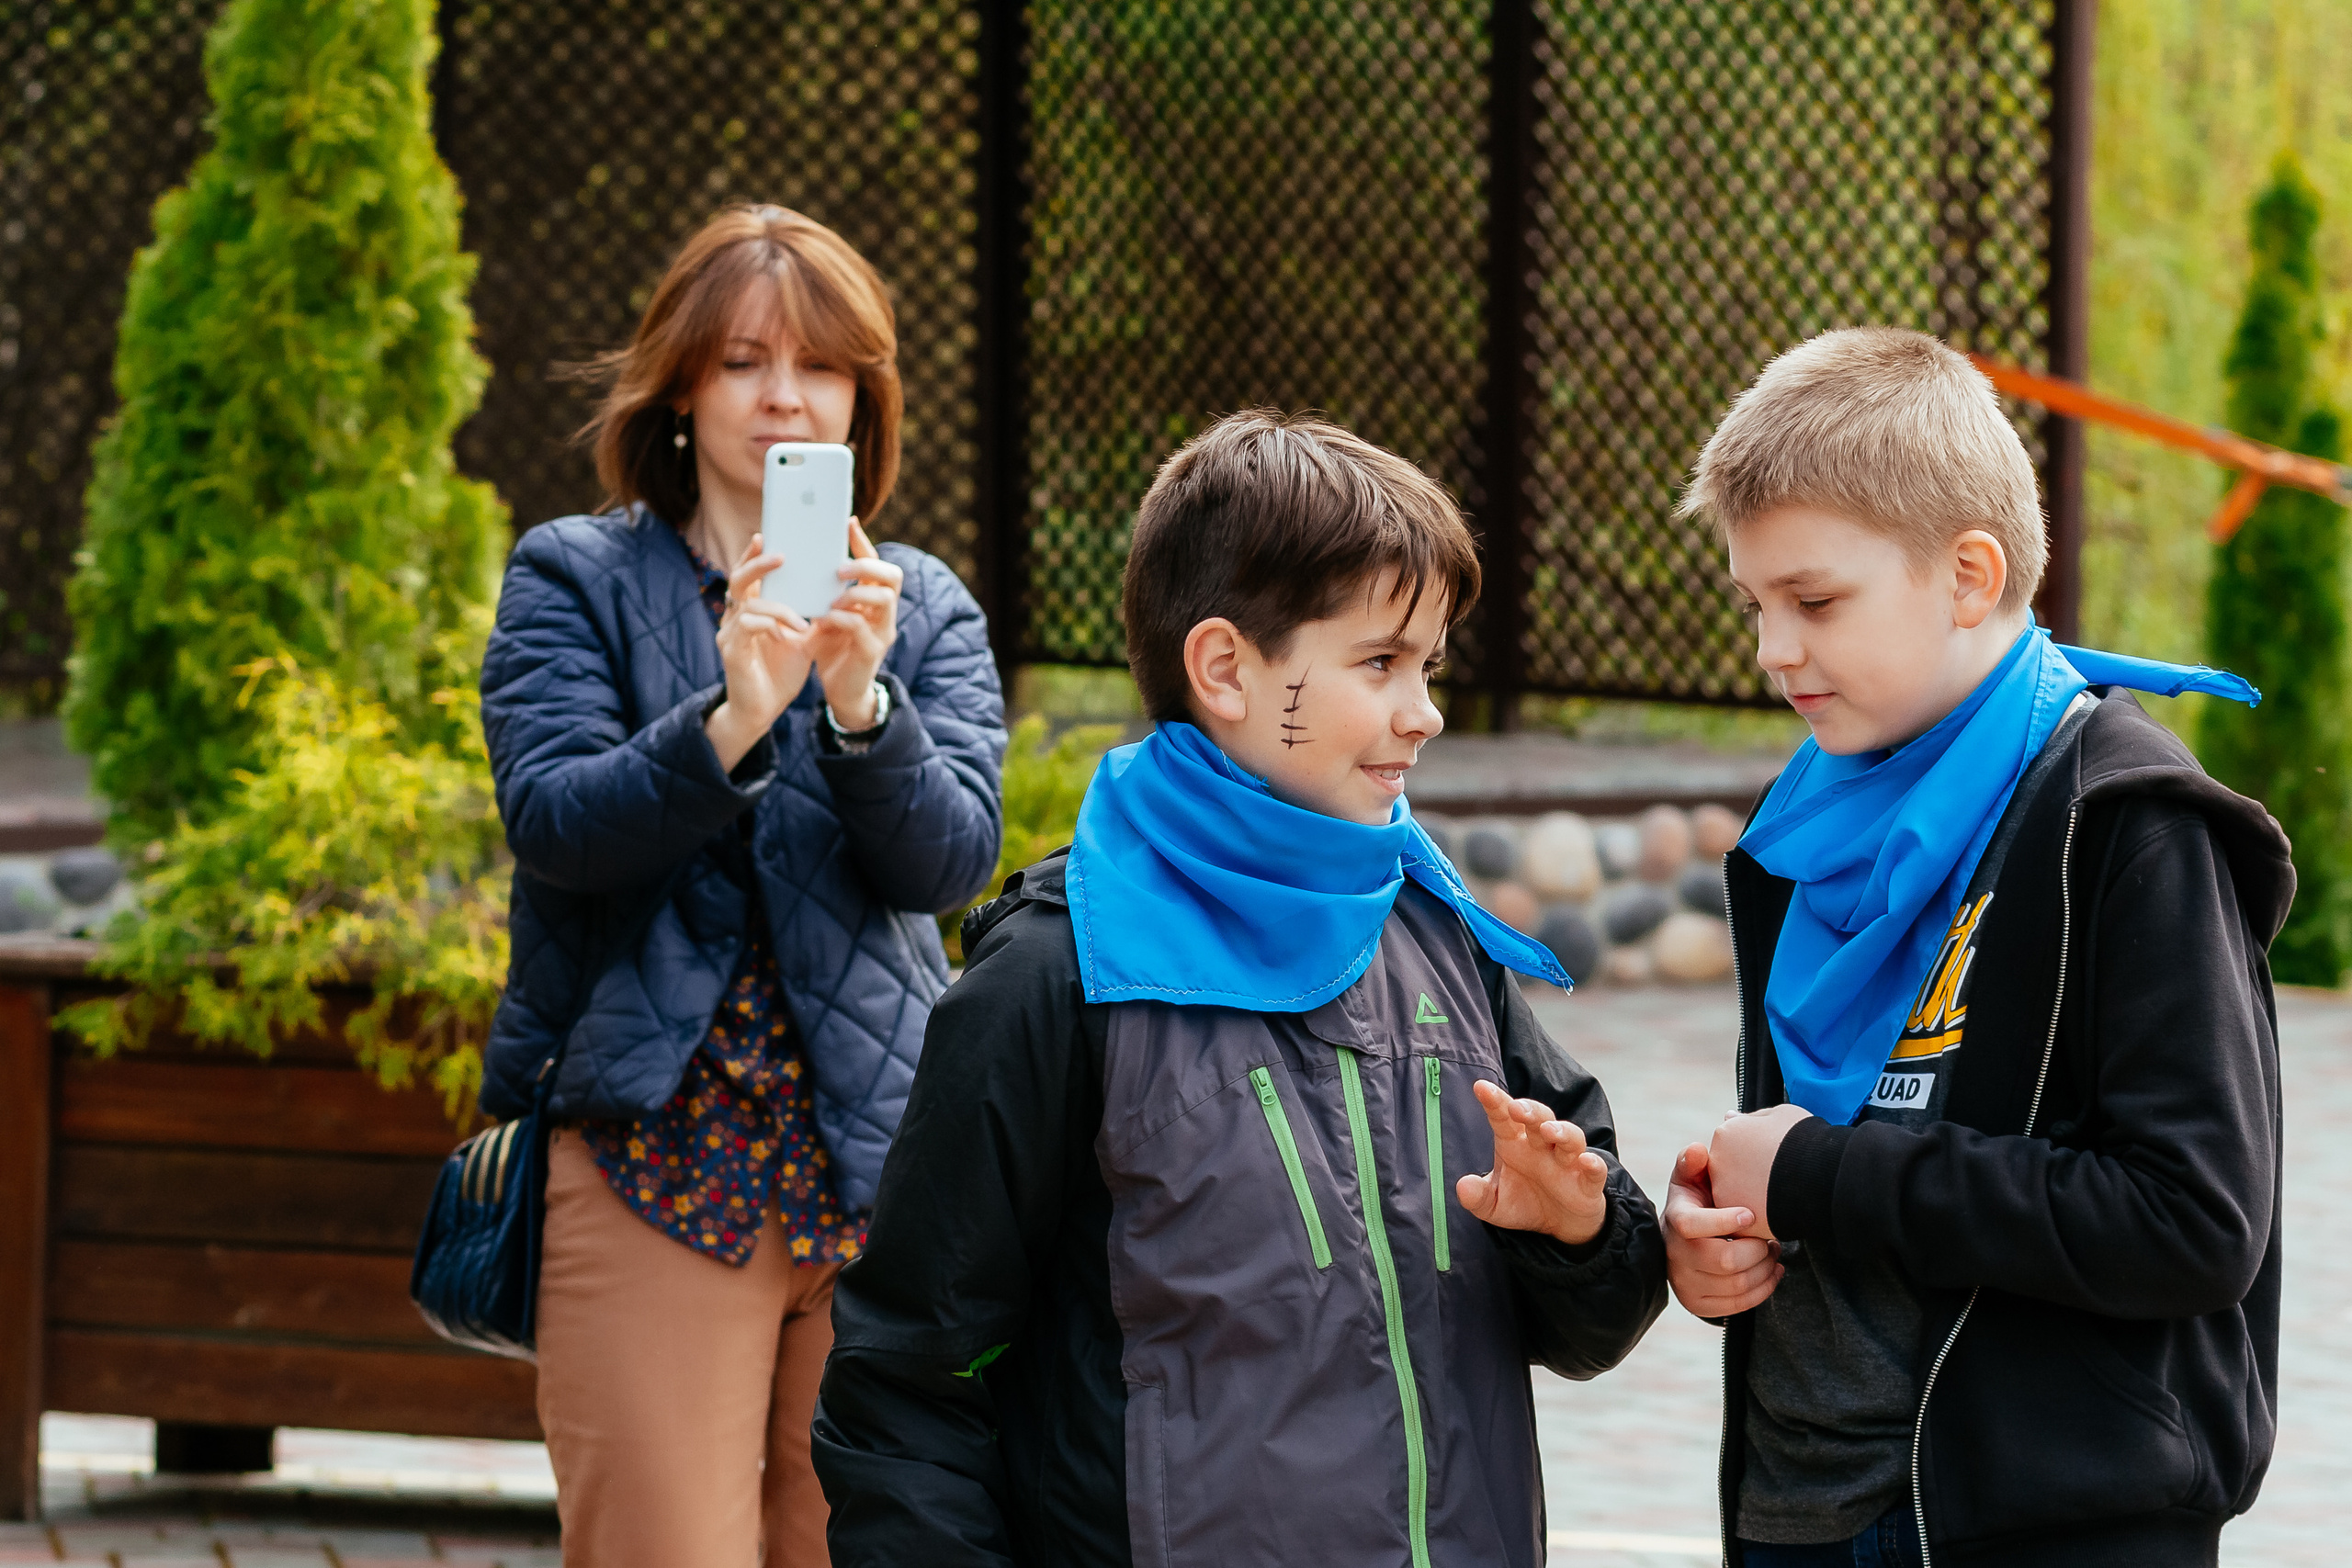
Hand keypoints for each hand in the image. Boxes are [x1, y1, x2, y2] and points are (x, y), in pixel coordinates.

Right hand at [705, 531, 814, 771]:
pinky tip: (787, 636)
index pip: (748, 576)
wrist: (762, 712)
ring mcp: (729, 634)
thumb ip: (810, 617)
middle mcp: (734, 618)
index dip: (754, 555)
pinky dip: (771, 626)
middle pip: (738, 580)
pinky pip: (747, 626)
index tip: (767, 536)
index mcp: (750, 611)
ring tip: (802, 622)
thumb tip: (834, 594)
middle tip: (780, 554)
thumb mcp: (801, 640)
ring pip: (747, 604)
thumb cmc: (779, 675)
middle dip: (758, 564)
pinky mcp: (731, 651)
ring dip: (779, 608)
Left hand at [807, 518, 902, 729]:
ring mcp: (881, 632)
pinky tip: (824, 619)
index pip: (878, 565)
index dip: (864, 543)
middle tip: (839, 568)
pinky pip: (861, 628)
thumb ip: (825, 593)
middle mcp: (884, 614)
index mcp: (873, 602)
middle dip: (866, 565)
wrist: (841, 692)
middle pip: (892, 576)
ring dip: (856, 592)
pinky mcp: (871, 653)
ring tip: (832, 596)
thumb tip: (807, 563)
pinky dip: (842, 619)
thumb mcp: (829, 615)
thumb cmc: (833, 650)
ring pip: (884, 599)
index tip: (847, 523)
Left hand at [1455, 1078, 1610, 1247]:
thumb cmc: (1524, 1202)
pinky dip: (1594, 1165)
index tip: (1480, 1087)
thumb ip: (1477, 1197)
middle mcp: (1542, 1146)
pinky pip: (1595, 1170)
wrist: (1560, 1225)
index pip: (1503, 1117)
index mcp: (1515, 1143)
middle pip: (1539, 1117)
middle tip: (1517, 1108)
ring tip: (1549, 1131)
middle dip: (1530, 1110)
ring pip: (1570, 1137)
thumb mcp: (1494, 1205)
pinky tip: (1587, 1162)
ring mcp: (1568, 1161)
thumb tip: (1463, 1186)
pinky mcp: (1588, 1182)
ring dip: (1562, 1131)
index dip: (1494, 1102)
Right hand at [1663, 1141, 1783, 1317]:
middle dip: (1758, 1250)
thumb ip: (1693, 1161)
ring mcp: (1684, 1283)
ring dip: (1765, 1270)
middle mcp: (1675, 1255)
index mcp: (1674, 1221)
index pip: (1693, 1226)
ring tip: (1773, 1252)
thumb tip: (1698, 1149)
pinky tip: (1772, 1272)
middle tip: (1772, 1237)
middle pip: (1724, 1261)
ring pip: (1736, 1286)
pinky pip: (1737, 1306)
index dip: (1725, 1221)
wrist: (1683, 1239)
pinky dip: (1763, 1290)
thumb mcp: (1691, 1177)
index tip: (1751, 1214)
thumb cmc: (1697, 1201)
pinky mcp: (1697, 1303)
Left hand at [1705, 1103, 1814, 1239]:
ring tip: (1780, 1193)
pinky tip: (1779, 1210)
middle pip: (1730, 1169)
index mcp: (1727, 1133)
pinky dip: (1760, 1216)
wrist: (1819, 1175)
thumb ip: (1751, 1118)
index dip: (1755, 1151)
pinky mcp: (1736, 1218)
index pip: (1733, 1143)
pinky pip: (1745, 1220)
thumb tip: (1732, 1116)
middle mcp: (1718, 1162)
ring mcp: (1724, 1191)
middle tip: (1776, 1176)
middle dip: (1750, 1173)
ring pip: (1736, 1195)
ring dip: (1753, 1195)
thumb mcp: (1779, 1115)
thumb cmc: (1804, 1141)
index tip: (1773, 1156)